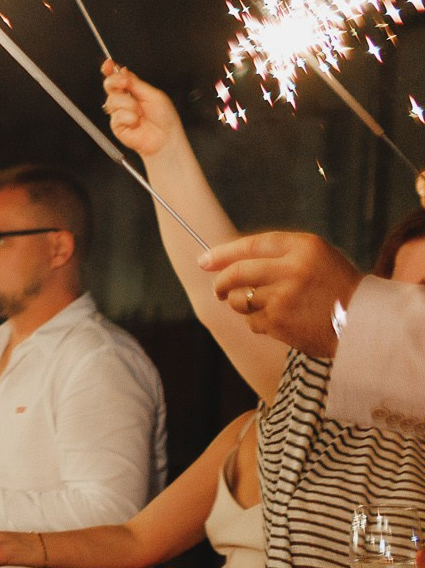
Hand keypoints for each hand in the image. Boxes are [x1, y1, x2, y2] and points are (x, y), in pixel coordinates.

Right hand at [100, 62, 186, 162]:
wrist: (165, 137)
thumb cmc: (164, 117)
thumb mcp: (153, 94)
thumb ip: (136, 83)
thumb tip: (123, 70)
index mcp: (134, 90)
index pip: (118, 77)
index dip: (110, 70)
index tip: (108, 64)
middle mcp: (125, 100)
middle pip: (109, 86)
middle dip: (115, 82)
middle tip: (125, 85)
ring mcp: (119, 112)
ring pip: (112, 100)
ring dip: (129, 105)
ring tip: (140, 113)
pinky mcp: (116, 125)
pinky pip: (116, 116)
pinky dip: (128, 117)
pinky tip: (136, 122)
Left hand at [200, 231, 357, 359]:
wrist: (363, 321)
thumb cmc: (335, 287)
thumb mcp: (316, 257)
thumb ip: (279, 254)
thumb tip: (228, 260)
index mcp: (304, 246)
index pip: (251, 245)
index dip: (222, 253)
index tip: (203, 260)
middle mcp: (292, 267)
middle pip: (236, 272)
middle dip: (220, 282)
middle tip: (218, 290)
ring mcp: (284, 295)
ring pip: (238, 299)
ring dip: (241, 305)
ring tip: (265, 306)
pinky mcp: (279, 320)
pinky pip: (251, 321)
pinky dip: (258, 323)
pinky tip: (280, 321)